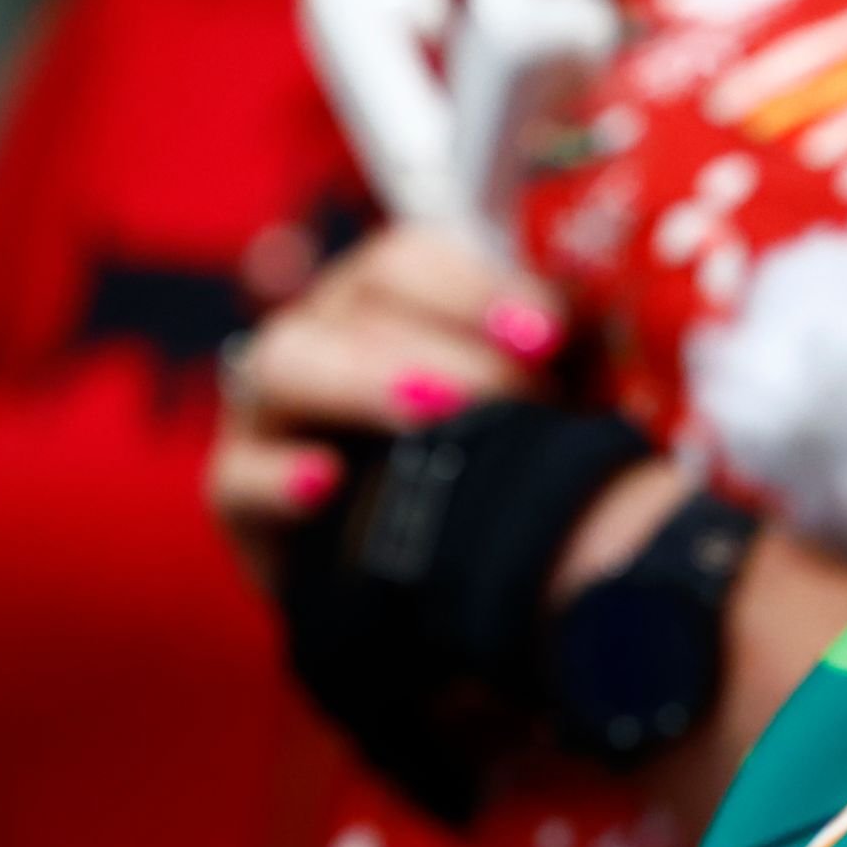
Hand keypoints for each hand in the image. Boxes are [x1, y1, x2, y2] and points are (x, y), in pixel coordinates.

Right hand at [206, 222, 564, 583]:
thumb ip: (557, 367)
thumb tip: (610, 333)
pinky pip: (236, 471)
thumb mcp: (532, 413)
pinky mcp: (237, 492)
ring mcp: (271, 409)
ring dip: (367, 378)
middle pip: (361, 291)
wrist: (425, 592)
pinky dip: (277, 474)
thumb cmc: (490, 478)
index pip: (415, 254)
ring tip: (435, 413)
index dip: (477, 282)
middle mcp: (328, 334)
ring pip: (288, 358)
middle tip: (513, 390)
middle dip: (443, 332)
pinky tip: (326, 485)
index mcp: (394, 301)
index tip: (548, 334)